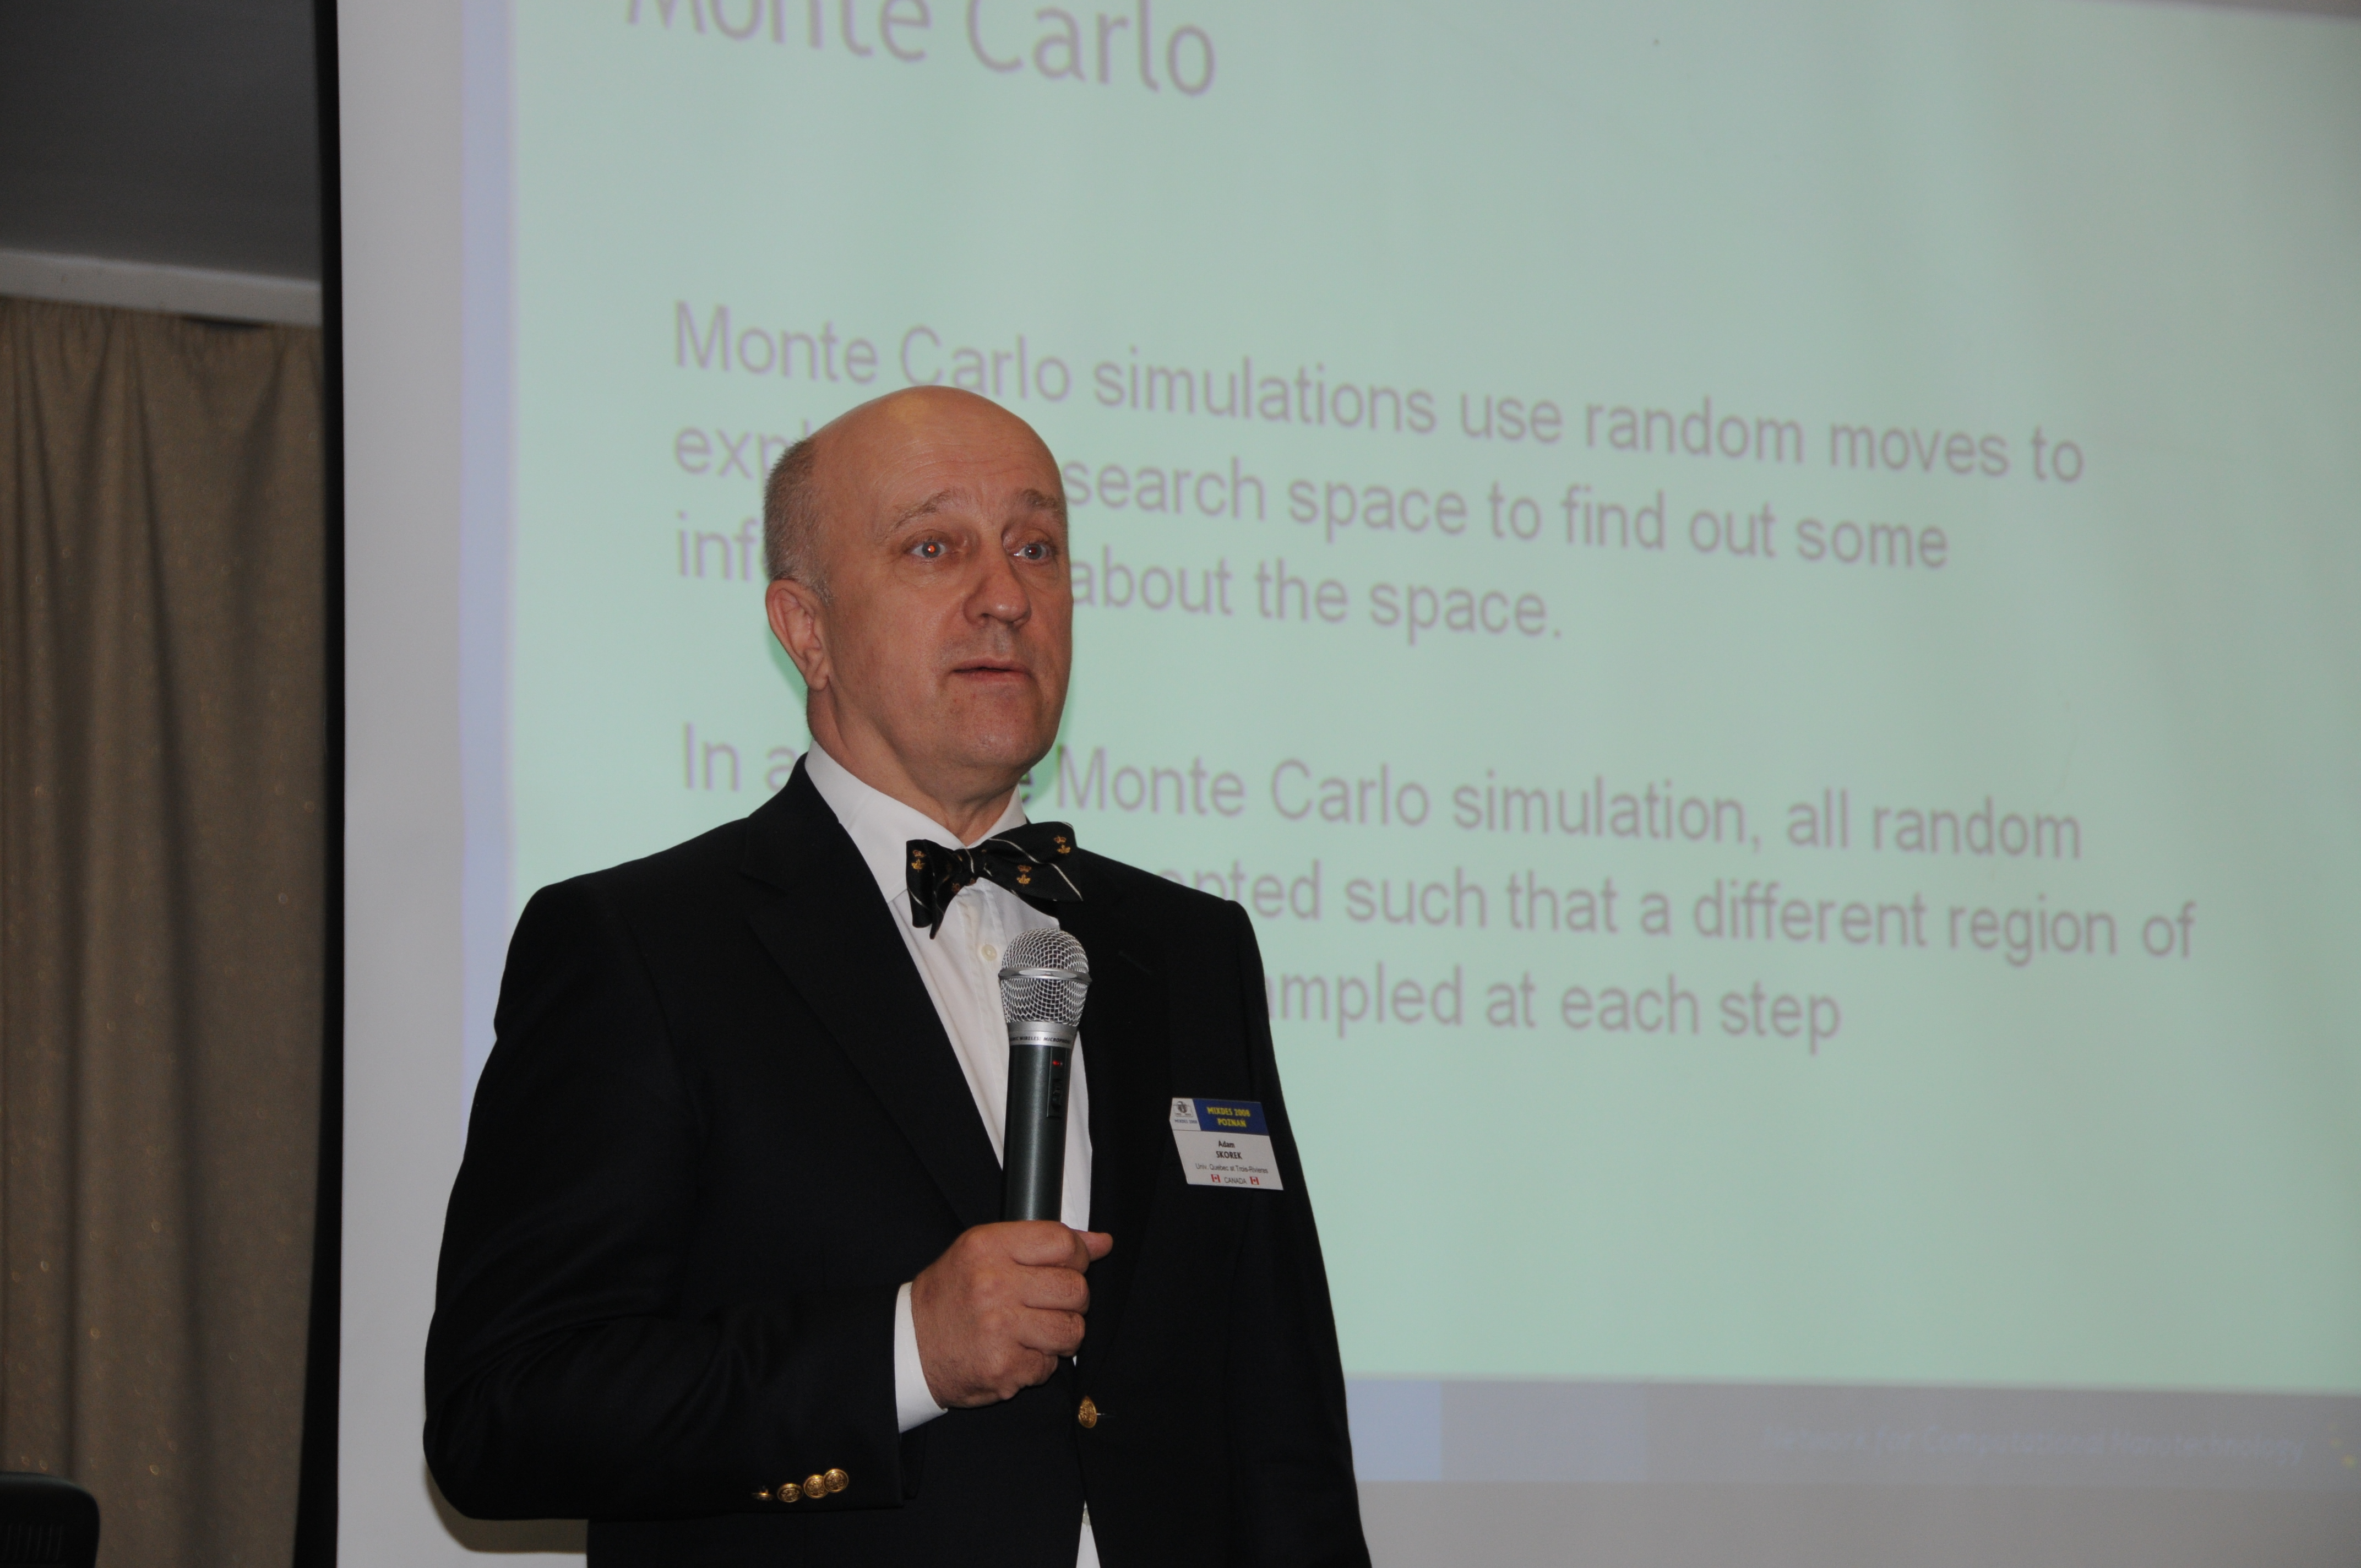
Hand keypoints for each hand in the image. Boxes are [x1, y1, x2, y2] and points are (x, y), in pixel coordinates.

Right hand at [910, 1222, 1112, 1407]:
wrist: (910, 1346)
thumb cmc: (950, 1295)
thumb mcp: (985, 1252)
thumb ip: (1043, 1243)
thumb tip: (1102, 1243)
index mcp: (988, 1247)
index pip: (1063, 1243)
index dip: (1077, 1257)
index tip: (1068, 1268)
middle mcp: (993, 1285)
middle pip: (1075, 1288)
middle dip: (1071, 1300)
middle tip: (1047, 1305)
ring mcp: (999, 1329)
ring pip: (1072, 1330)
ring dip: (1061, 1335)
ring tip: (1034, 1332)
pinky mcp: (1004, 1368)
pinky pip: (1050, 1366)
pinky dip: (1039, 1364)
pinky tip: (1014, 1353)